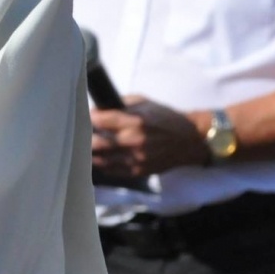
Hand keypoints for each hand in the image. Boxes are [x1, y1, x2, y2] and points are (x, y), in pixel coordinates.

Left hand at [91, 97, 209, 177]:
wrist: (189, 140)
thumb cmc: (165, 118)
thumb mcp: (145, 102)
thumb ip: (120, 104)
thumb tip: (98, 109)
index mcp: (136, 121)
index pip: (100, 121)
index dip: (90, 118)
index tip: (88, 117)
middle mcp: (135, 141)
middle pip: (97, 143)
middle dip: (87, 137)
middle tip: (85, 133)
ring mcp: (137, 158)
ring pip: (102, 159)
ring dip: (92, 153)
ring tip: (90, 146)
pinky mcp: (139, 171)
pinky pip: (113, 171)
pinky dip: (103, 164)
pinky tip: (100, 158)